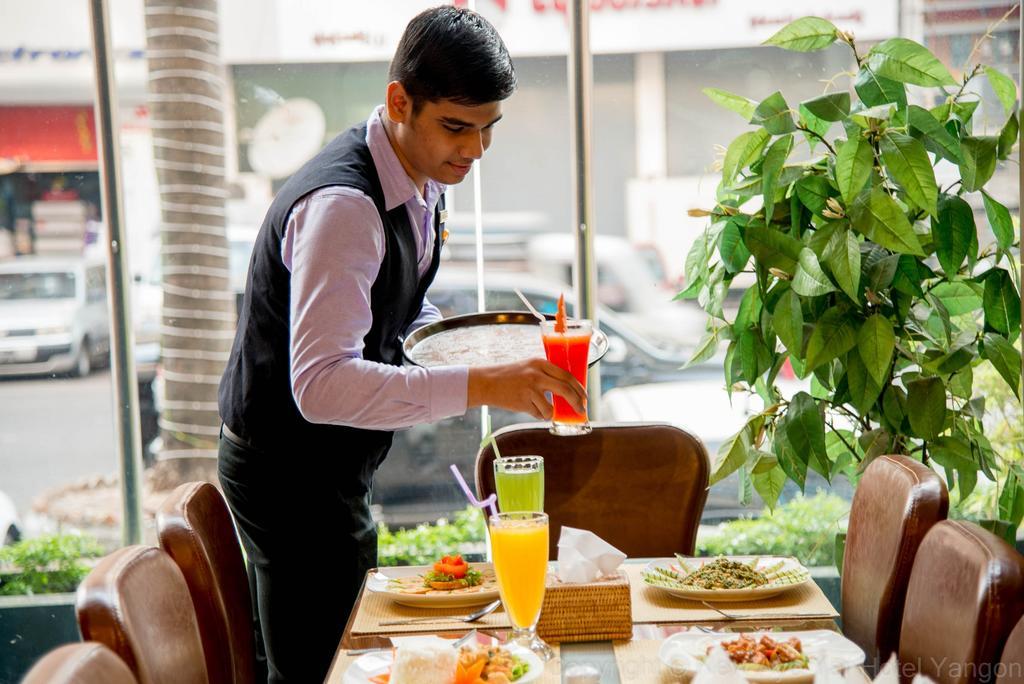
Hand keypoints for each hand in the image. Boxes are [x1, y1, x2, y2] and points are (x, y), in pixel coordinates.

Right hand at [467, 358, 586, 419]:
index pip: (567, 375)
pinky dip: (536, 414)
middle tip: (580, 411)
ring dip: (548, 412)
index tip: (584, 397)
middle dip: (576, 403)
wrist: (487, 382)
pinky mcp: (523, 402)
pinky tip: (525, 406)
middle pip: (565, 390)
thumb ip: (546, 375)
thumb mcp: (529, 368)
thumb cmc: (509, 376)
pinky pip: (538, 414)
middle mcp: (537, 374)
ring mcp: (530, 389)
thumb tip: (569, 390)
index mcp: (540, 363)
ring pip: (551, 408)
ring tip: (536, 407)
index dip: (579, 388)